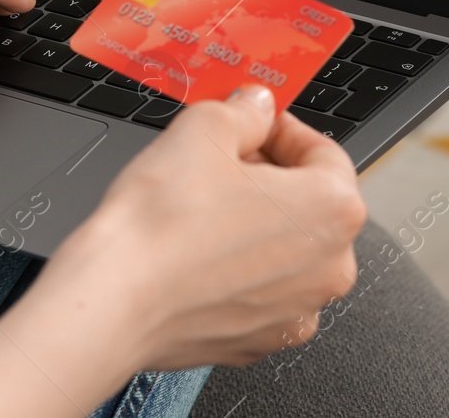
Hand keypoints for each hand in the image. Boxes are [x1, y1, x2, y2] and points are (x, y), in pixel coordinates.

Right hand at [37, 85, 364, 369]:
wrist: (115, 298)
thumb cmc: (162, 224)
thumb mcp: (203, 128)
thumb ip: (244, 111)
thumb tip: (255, 109)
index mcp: (332, 212)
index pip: (322, 152)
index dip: (279, 130)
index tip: (251, 125)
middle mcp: (328, 269)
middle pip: (306, 204)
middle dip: (265, 178)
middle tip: (218, 162)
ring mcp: (295, 312)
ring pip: (282, 250)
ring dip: (250, 224)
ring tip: (199, 208)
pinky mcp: (258, 339)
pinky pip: (256, 290)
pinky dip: (232, 269)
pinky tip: (194, 251)